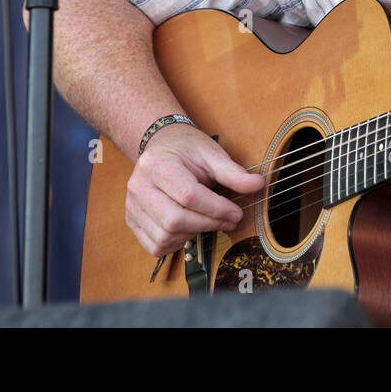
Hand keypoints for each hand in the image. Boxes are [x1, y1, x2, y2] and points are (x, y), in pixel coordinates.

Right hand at [124, 124, 263, 257]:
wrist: (161, 145)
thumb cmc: (186, 150)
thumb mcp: (211, 153)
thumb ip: (233, 172)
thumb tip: (258, 185)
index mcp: (158, 165)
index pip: (189, 196)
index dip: (217, 209)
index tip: (236, 212)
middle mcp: (139, 186)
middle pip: (175, 220)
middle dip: (208, 224)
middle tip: (229, 221)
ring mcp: (132, 206)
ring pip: (165, 236)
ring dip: (194, 234)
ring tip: (209, 221)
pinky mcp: (132, 220)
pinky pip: (155, 246)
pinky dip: (176, 243)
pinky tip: (189, 229)